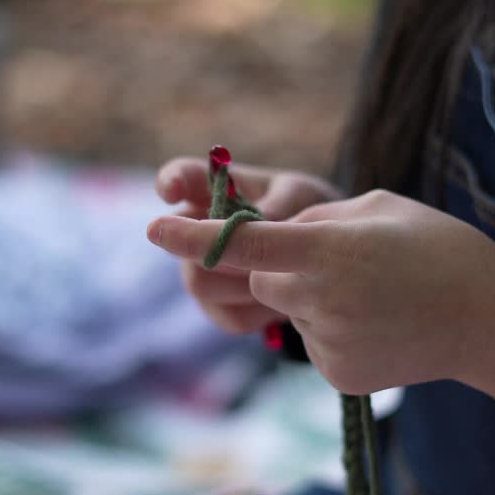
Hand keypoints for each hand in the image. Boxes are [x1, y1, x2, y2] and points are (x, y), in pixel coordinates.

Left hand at [147, 189, 494, 420]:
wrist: (492, 322)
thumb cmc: (440, 249)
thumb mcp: (377, 208)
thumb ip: (316, 218)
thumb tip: (272, 237)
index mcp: (330, 250)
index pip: (244, 242)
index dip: (194, 235)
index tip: (152, 226)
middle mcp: (321, 300)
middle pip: (263, 276)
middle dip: (282, 263)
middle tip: (343, 258)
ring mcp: (328, 344)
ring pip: (289, 308)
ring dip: (313, 295)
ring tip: (375, 294)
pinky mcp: (337, 375)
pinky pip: (311, 339)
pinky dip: (332, 327)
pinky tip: (377, 324)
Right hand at [154, 156, 342, 333]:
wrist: (324, 256)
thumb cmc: (307, 211)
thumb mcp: (303, 196)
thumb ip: (281, 204)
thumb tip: (260, 219)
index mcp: (216, 190)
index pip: (180, 178)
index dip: (171, 183)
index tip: (170, 192)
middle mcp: (198, 230)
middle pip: (183, 246)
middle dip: (223, 252)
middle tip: (262, 254)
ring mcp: (203, 271)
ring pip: (202, 284)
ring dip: (248, 284)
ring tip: (286, 275)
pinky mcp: (219, 308)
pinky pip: (230, 316)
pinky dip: (262, 311)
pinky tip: (285, 301)